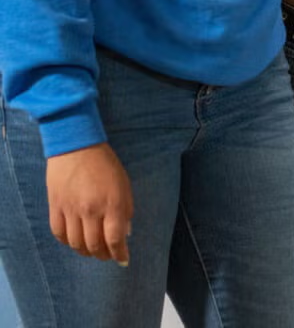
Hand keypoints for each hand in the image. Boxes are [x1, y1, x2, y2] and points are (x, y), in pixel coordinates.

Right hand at [45, 143, 132, 264]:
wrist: (77, 147)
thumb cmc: (106, 164)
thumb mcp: (124, 184)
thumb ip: (126, 209)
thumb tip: (125, 233)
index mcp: (112, 203)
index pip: (115, 238)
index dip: (119, 253)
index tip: (123, 260)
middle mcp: (91, 210)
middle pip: (95, 245)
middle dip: (103, 255)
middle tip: (108, 256)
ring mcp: (71, 209)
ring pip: (76, 243)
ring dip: (85, 252)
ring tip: (93, 251)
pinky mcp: (55, 207)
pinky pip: (59, 233)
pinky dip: (67, 242)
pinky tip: (74, 242)